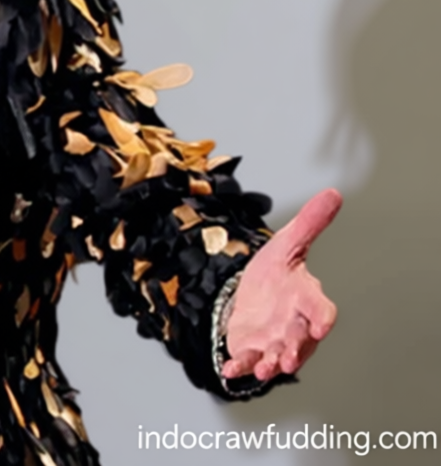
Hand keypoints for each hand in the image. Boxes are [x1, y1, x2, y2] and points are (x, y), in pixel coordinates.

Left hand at [221, 188, 341, 381]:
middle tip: (288, 360)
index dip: (322, 318)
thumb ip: (310, 223)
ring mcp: (274, 340)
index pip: (321, 310)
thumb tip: (333, 193)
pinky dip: (240, 367)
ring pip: (276, 356)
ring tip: (265, 371)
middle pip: (299, 340)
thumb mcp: (288, 242)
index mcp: (306, 298)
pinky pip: (248, 361)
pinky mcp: (253, 349)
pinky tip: (229, 372)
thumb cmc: (279, 271)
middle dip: (295, 350)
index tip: (321, 325)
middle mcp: (294, 325)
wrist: (256, 293)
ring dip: (271, 365)